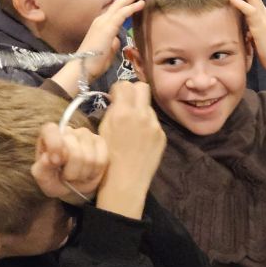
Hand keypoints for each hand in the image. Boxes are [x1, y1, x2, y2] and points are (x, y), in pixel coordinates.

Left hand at [31, 123, 108, 203]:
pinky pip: (101, 160)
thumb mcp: (44, 178)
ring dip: (83, 174)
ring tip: (78, 176)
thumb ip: (42, 169)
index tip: (56, 162)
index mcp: (49, 136)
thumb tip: (47, 159)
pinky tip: (89, 173)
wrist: (73, 186)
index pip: (51, 130)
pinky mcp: (100, 142)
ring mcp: (86, 135)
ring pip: (89, 158)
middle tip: (67, 177)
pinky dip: (94, 172)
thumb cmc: (55, 180)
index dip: (55, 145)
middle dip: (71, 171)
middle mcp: (68, 131)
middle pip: (74, 150)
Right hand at [80, 0, 145, 77]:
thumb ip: (112, 44)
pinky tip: (141, 3)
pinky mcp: (107, 28)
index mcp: (101, 25)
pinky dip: (132, 8)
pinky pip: (122, 15)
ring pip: (120, 6)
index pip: (115, 10)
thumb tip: (117, 40)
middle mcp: (101, 20)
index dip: (125, 1)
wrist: (82, 68)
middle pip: (118, 4)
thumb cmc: (93, 62)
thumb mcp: (107, 51)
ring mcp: (103, 23)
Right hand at [96, 81, 165, 218]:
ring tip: (133, 127)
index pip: (125, 84)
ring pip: (149, 106)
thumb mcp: (103, 130)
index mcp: (123, 112)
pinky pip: (155, 122)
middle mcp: (142, 115)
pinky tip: (140, 139)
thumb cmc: (107, 158)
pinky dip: (147, 125)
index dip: (118, 90)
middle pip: (142, 87)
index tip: (114, 98)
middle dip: (133, 92)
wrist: (125, 182)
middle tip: (126, 104)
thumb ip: (112, 111)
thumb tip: (118, 100)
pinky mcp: (162, 136)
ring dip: (140, 110)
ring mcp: (155, 126)